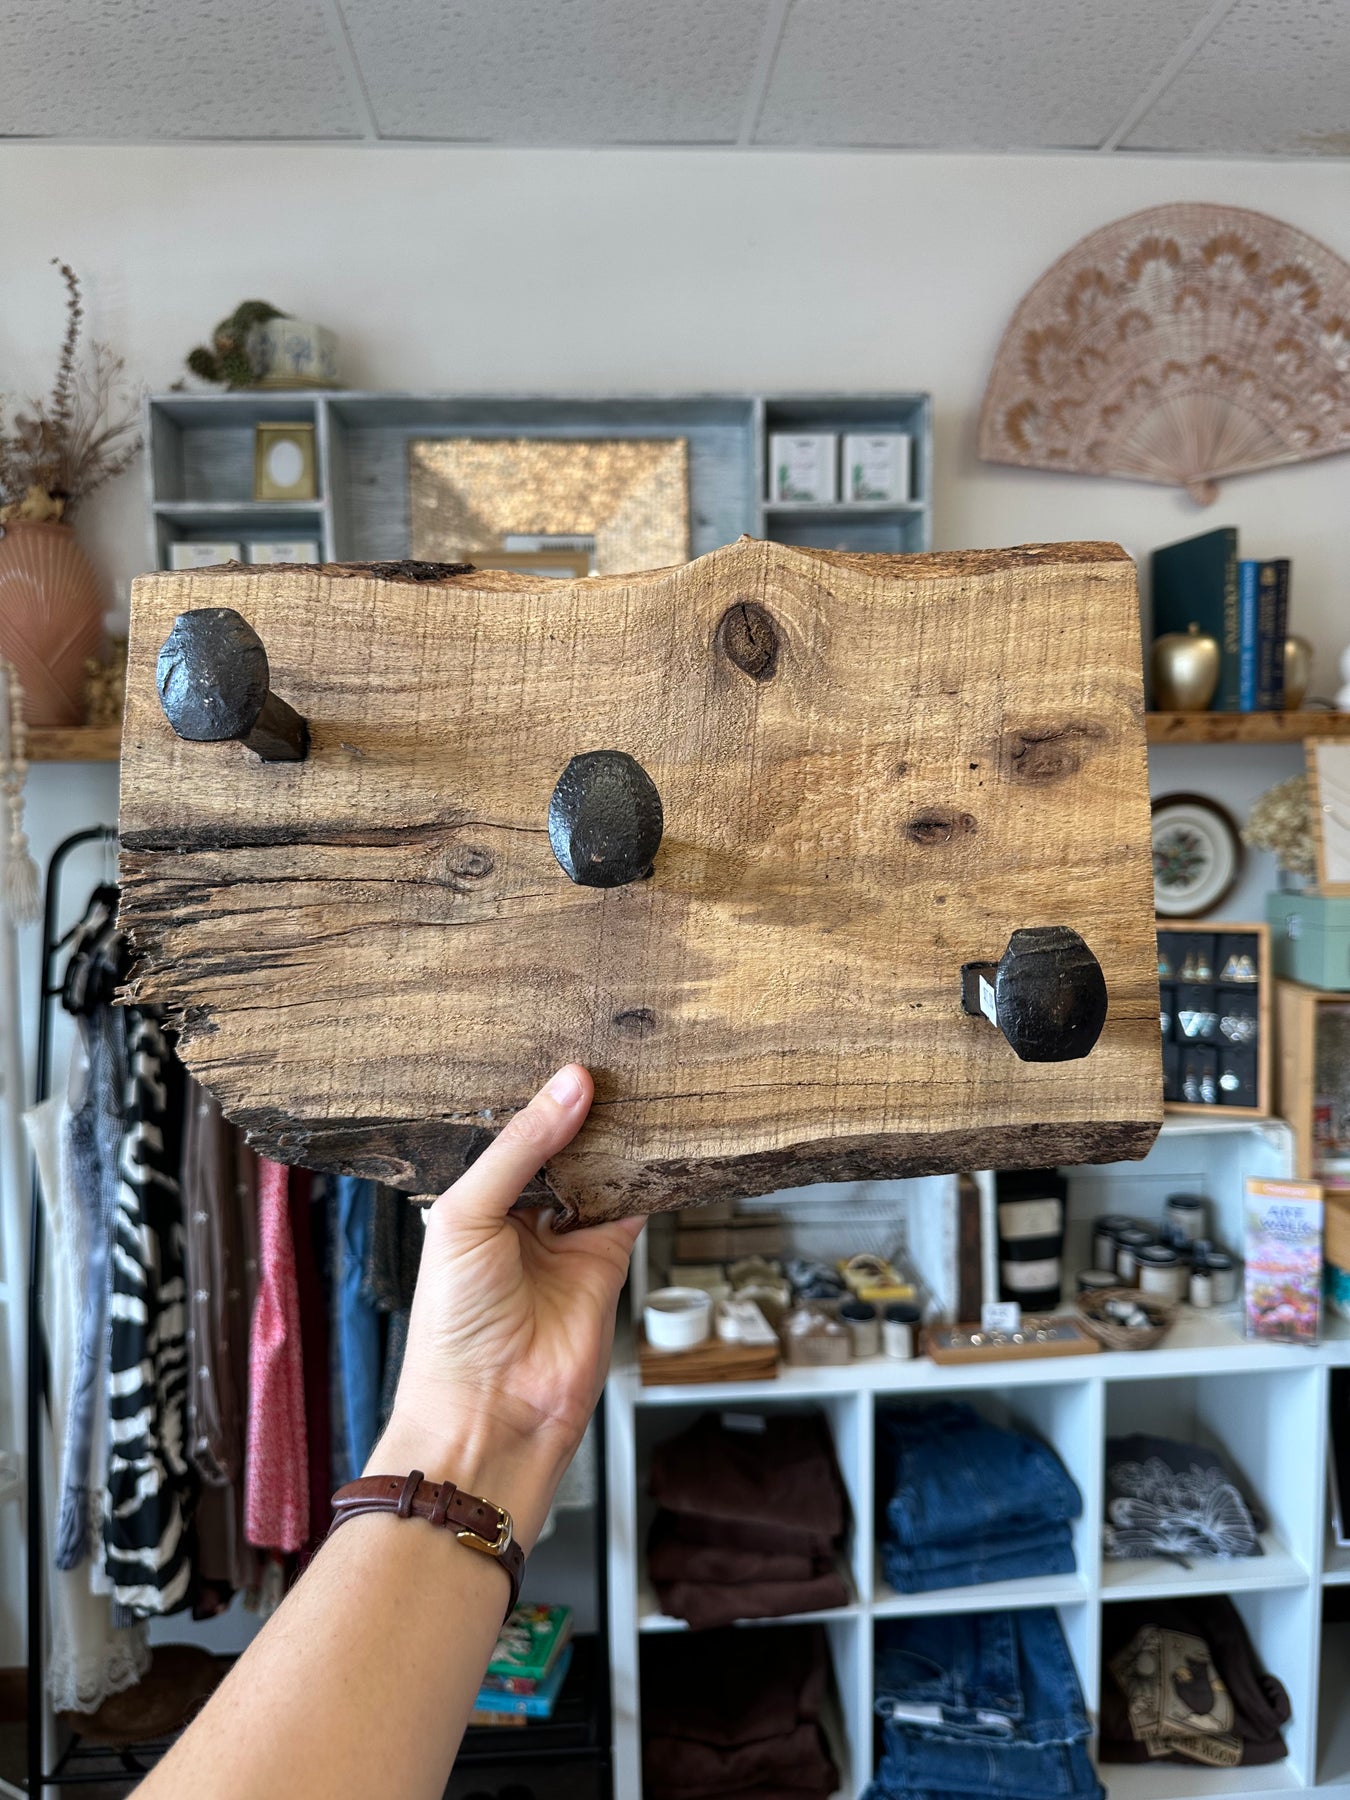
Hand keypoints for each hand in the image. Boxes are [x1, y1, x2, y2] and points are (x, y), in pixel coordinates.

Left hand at [371, 1065, 642, 1547]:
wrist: (491, 1411)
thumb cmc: (453, 1323)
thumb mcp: (468, 1214)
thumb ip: (522, 1147)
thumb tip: (571, 1084)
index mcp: (474, 1198)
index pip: (511, 1130)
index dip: (535, 1094)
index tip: (563, 1046)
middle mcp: (521, 1212)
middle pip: (561, 1145)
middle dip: (581, 1108)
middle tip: (610, 1050)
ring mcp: (567, 1236)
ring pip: (601, 1169)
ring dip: (616, 1135)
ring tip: (638, 1077)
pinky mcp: (609, 1259)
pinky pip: (635, 1205)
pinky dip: (648, 1174)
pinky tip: (659, 1134)